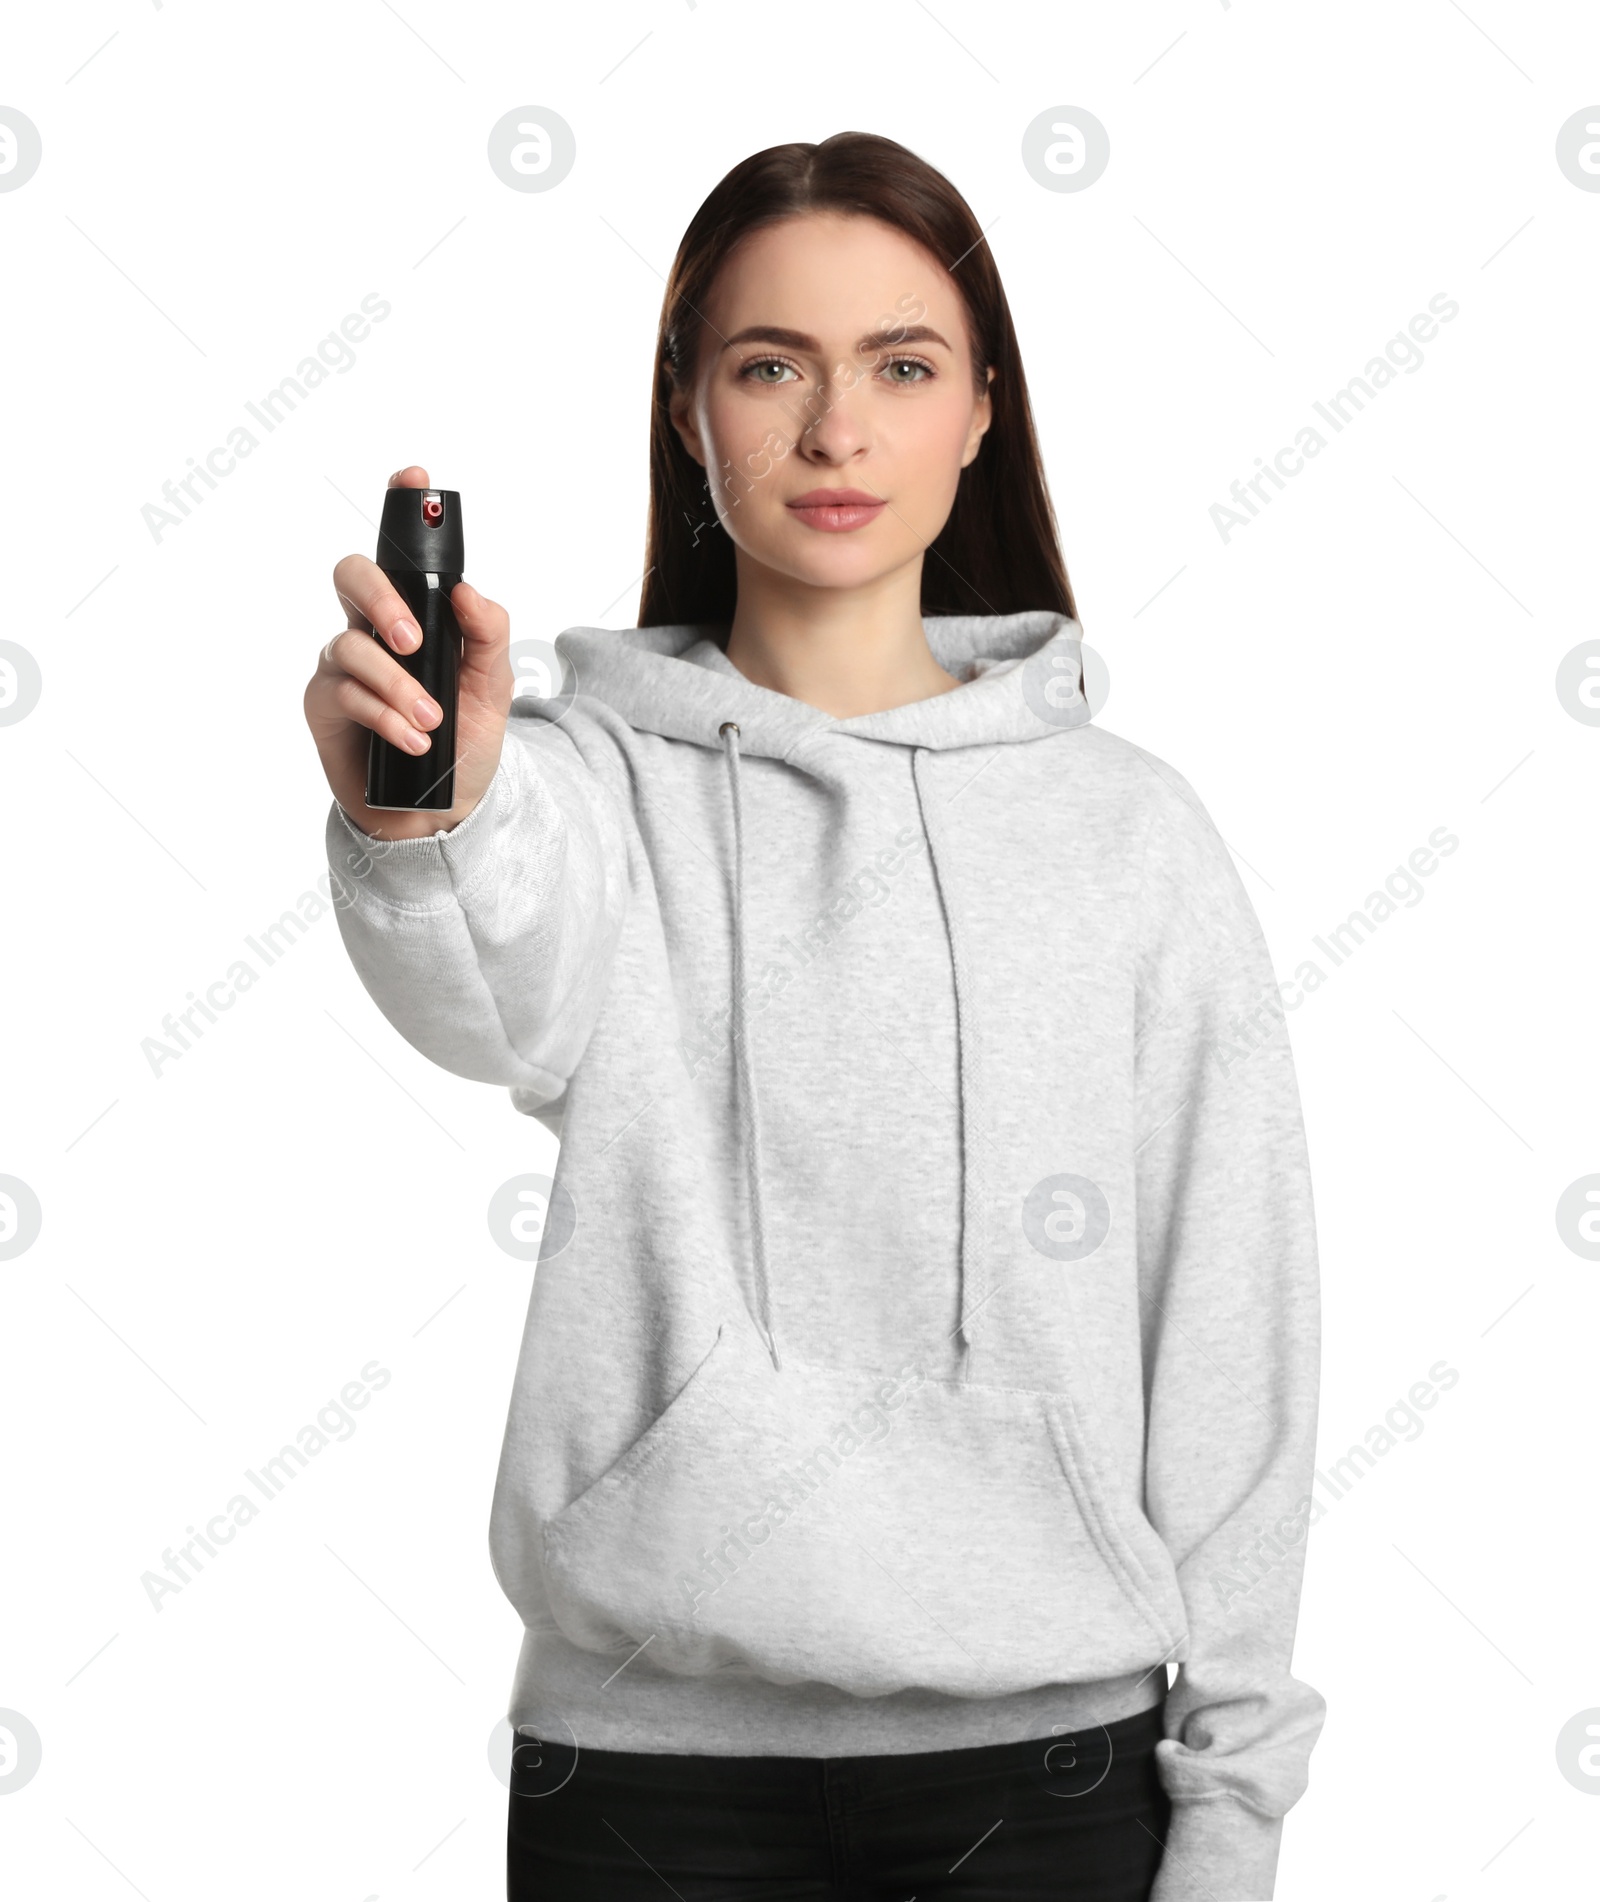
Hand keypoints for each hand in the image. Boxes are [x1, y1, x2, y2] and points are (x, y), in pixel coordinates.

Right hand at [305, 465, 512, 839]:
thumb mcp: (495, 688)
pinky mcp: (324, 704)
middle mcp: (372, 630)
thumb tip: (468, 591)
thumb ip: (489, 635)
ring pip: (352, 646)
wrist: (442, 812)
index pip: (401, 554)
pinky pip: (346, 693)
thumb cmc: (466, 744)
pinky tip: (413, 741)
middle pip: (351, 576)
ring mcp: (343, 666)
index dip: (400, 506)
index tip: (414, 476)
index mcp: (414, 615)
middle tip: (415, 641)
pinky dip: (386, 717)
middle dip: (381, 599)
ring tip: (433, 724)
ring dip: (399, 687)